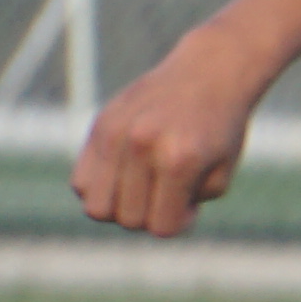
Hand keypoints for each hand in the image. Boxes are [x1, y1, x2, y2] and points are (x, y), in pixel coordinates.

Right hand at [72, 35, 266, 236]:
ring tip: (144, 186)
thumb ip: (184, 208)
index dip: (180, 221)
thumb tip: (139, 220)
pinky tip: (124, 174)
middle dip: (152, 214)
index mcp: (179, 161)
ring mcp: (115, 134)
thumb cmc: (219, 130)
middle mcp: (141, 145)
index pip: (161, 227)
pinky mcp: (99, 126)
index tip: (192, 199)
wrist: (208, 73)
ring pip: (97, 208)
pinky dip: (100, 189)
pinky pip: (80, 183)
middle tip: (170, 189)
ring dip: (121, 207)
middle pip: (129, 220)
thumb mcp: (218, 178)